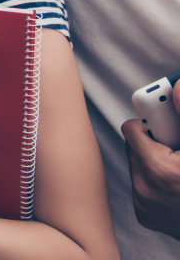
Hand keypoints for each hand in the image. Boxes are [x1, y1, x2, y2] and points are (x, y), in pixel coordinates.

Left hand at [122, 111, 179, 239]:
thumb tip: (176, 87)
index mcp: (158, 170)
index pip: (131, 129)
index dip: (152, 124)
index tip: (165, 125)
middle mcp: (145, 190)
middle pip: (133, 146)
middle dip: (154, 143)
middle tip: (176, 148)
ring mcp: (144, 206)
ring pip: (138, 165)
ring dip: (155, 161)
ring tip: (179, 169)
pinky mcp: (145, 217)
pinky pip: (143, 185)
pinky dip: (157, 181)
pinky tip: (176, 185)